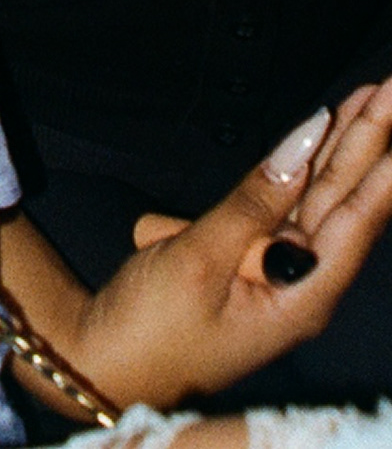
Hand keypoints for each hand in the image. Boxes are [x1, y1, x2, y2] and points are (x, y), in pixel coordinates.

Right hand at [52, 85, 391, 409]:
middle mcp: (298, 284)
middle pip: (342, 200)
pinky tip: (313, 140)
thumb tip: (302, 144)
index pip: (356, 219)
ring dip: (340, 148)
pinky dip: (291, 169)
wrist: (104, 368)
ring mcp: (272, 272)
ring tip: (369, 99)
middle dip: (369, 140)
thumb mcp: (198, 261)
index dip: (381, 163)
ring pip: (314, 197)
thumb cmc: (152, 329)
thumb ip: (253, 200)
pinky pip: (274, 204)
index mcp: (299, 295)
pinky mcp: (244, 261)